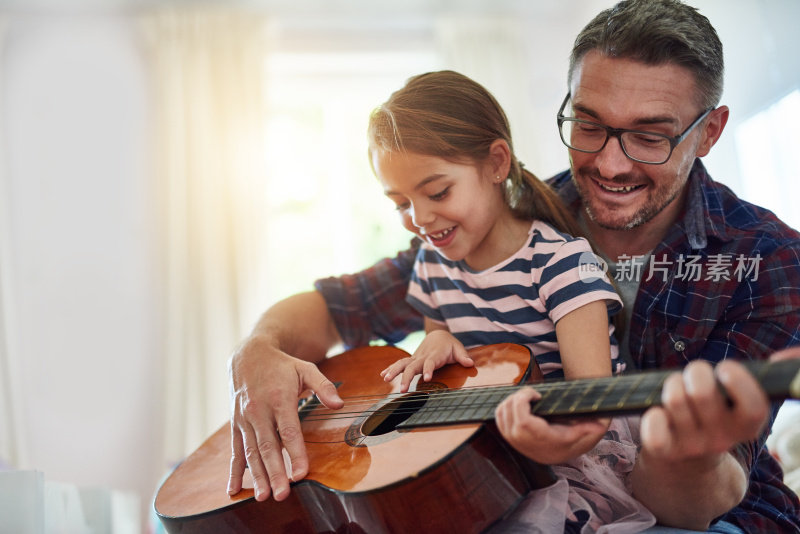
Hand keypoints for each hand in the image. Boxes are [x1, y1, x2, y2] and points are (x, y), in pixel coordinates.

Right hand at [227, 335, 342, 500]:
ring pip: (251, 452)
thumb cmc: (282, 366)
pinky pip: (235, 450)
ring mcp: (245, 419)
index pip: (289, 430)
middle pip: (268, 446)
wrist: (249, 355)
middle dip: (275, 472)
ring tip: (263, 496)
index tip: (300, 473)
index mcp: (279, 398)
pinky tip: (234, 489)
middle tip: (282, 494)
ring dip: (257, 476)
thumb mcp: (306, 368)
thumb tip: (339, 404)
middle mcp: (259, 410)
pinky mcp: (236, 424)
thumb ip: (323, 386)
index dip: (294, 453)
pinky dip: (235, 470)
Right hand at [379, 330, 472, 391]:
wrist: (438, 335)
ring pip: (403, 363)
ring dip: (394, 371)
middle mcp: (423, 356)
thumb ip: (463, 356)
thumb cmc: (450, 345)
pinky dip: (391, 368)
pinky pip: (400, 363)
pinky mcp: (411, 360)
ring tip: (386, 379)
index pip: (430, 363)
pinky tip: (382, 375)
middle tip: (403, 389)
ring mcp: (415, 358)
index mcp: (435, 354)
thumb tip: (470, 363)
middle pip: (412, 366)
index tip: (427, 378)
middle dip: (406, 377)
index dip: (428, 370)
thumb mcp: (458, 348)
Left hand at [495, 386, 608, 463]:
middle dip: (517, 397)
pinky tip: (518, 402)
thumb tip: (600, 425)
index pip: (523, 421)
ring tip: (526, 397)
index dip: (523, 402)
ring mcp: (513, 440)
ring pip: (502, 413)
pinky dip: (505, 405)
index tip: (535, 394)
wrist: (556, 453)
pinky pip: (499, 416)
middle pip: (509, 413)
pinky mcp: (507, 436)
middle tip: (531, 393)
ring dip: (511, 399)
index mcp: (540, 440)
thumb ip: (588, 428)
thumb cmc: (568, 439)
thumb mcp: (579, 433)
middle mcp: (524, 443)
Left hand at [639, 359, 767, 464]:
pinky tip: (658, 412)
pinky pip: (655, 433)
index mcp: (745, 426)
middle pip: (702, 393)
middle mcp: (722, 440)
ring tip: (676, 388)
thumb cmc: (711, 412)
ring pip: (675, 400)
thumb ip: (746, 379)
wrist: (691, 460)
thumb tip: (781, 356)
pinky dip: (652, 417)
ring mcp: (693, 446)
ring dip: (672, 385)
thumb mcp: (733, 399)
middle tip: (694, 374)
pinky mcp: (667, 451)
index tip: (725, 368)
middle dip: (695, 371)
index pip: (754, 408)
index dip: (740, 381)